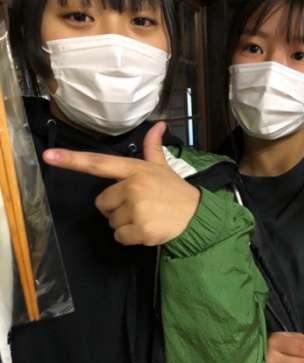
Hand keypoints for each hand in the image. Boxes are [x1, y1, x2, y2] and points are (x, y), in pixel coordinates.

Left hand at [43, 122, 200, 245]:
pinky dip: (130, 238)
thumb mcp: (163, 168)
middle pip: (102, 203)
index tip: (49, 156)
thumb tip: (157, 124)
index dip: (72, 160)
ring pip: (111, 222)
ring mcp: (137, 209)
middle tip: (138, 207)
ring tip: (146, 218)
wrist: (197, 215)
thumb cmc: (175, 191)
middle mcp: (133, 187)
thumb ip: (153, 148)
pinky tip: (146, 230)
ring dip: (124, 224)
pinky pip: (120, 237)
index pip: (99, 163)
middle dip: (115, 208)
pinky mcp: (141, 229)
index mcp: (135, 170)